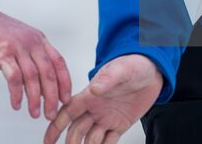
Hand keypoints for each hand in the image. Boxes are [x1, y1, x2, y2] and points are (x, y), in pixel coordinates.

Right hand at [0, 0, 71, 119]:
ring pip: (33, 77)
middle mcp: (31, 42)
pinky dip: (17, 94)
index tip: (66, 100)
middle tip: (51, 114)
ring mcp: (17, 47)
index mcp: (39, 40)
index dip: (65, 82)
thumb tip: (41, 86)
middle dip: (52, 97)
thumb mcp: (21, 39)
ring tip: (34, 114)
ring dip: (35, 99)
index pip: (59, 62)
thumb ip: (32, 58)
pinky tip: (16, 104)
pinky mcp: (1, 52)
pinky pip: (14, 77)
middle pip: (48, 73)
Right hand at [43, 53, 161, 143]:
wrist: (152, 71)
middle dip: (70, 142)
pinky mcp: (120, 125)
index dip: (56, 125)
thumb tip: (95, 89)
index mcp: (90, 95)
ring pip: (91, 139)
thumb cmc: (133, 64)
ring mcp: (107, 118)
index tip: (48, 139)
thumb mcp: (121, 69)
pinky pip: (109, 142)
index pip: (68, 112)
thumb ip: (108, 79)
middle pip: (77, 130)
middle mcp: (95, 109)